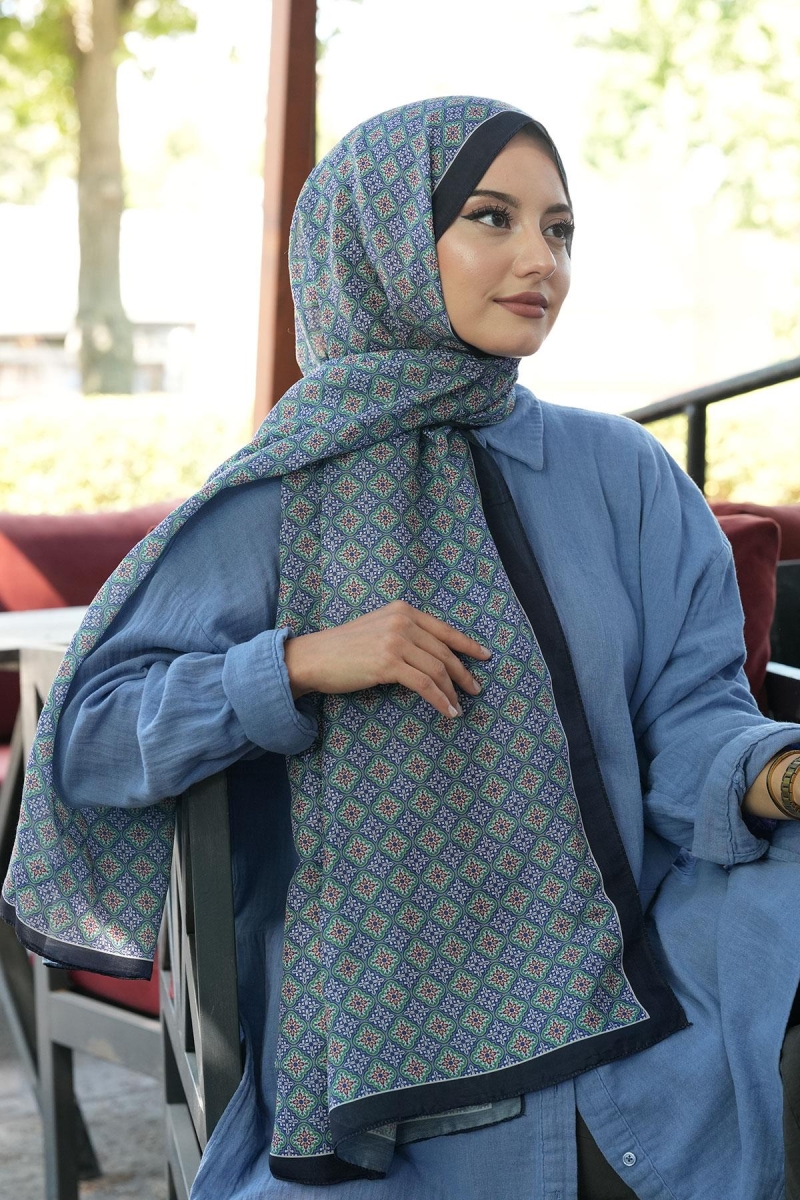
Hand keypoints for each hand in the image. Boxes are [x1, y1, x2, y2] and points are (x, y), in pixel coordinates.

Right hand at [282, 599, 491, 718]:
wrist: (314, 657)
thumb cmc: (343, 648)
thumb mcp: (378, 629)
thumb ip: (404, 633)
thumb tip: (432, 655)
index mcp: (402, 610)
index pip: (444, 629)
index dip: (467, 645)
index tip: (484, 656)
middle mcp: (402, 621)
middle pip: (444, 652)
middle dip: (463, 673)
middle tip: (475, 689)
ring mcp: (396, 641)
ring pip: (437, 670)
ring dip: (453, 692)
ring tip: (459, 706)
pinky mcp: (388, 664)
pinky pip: (425, 685)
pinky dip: (440, 700)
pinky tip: (447, 712)